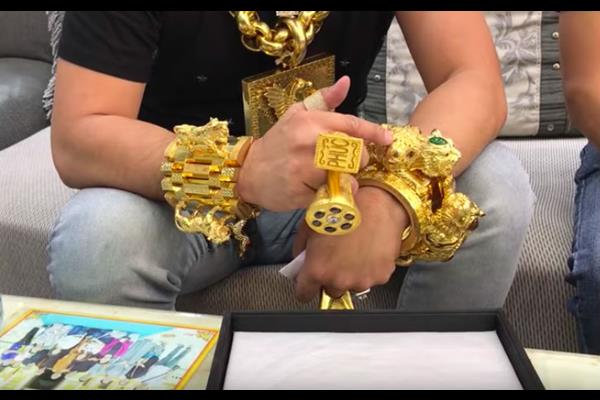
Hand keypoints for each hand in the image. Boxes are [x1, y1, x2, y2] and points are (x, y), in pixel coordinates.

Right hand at [237, 76, 392, 211]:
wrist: (248, 171)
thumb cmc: (277, 143)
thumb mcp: (296, 115)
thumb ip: (323, 100)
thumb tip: (346, 82)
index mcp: (310, 121)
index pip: (351, 125)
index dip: (373, 133)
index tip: (387, 139)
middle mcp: (308, 141)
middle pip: (355, 152)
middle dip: (358, 160)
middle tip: (347, 164)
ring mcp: (304, 167)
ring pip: (345, 175)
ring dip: (346, 179)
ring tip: (333, 177)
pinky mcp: (300, 190)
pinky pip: (330, 194)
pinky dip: (331, 194)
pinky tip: (319, 189)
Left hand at [292, 186, 409, 301]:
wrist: (377, 204)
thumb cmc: (344, 210)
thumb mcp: (310, 225)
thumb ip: (300, 249)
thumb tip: (300, 261)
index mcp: (317, 269)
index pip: (304, 294)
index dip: (305, 287)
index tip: (309, 283)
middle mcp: (339, 280)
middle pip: (330, 290)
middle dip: (330, 278)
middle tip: (335, 258)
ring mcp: (361, 281)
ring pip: (351, 286)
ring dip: (350, 274)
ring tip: (354, 251)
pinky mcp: (380, 277)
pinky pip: (370, 279)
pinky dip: (368, 269)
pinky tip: (367, 251)